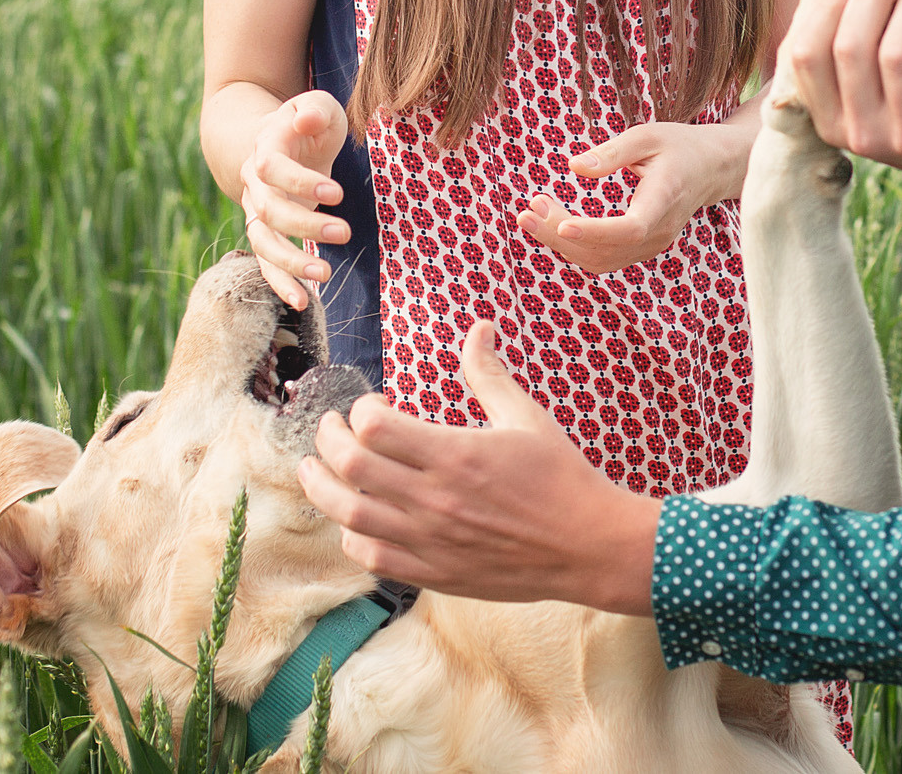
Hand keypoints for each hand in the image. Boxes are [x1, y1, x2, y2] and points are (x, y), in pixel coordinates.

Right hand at [239, 91, 350, 309]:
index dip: (300, 182)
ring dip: (290, 262)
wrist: (277, 137)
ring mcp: (257, 209)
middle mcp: (254, 182)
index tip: (338, 194)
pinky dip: (281, 283)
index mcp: (265, 146)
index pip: (271, 168)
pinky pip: (266, 262)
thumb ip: (314, 110)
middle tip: (344, 233)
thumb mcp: (317, 105)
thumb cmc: (307, 121)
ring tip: (324, 275)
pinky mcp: (268, 231)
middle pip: (268, 210)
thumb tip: (304, 121)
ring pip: (262, 241)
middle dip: (305, 225)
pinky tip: (303, 302)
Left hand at [296, 322, 660, 613]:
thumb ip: (490, 374)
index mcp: (456, 454)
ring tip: (313, 471)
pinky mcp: (435, 573)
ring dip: (321, 489)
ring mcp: (431, 541)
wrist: (588, 546)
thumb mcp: (527, 417)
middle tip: (327, 429)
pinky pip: (373, 558)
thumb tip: (479, 328)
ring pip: (350, 516)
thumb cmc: (561, 476)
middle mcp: (436, 499)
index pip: (375, 426)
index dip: (362, 410)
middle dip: (326, 441)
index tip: (369, 405)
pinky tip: (353, 522)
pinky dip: (352, 537)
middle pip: (352, 467)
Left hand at [516, 118, 755, 273]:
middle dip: (560, 234)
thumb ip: (612, 152)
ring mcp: (652, 244)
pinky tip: (551, 225)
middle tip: (530, 209)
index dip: (595, 231)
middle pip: (606, 248)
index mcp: (664, 199)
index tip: (562, 224)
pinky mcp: (641, 248)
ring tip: (532, 213)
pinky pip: (603, 258)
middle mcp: (660, 230)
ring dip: (561, 243)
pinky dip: (573, 246)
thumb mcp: (647, 136)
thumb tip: (575, 166)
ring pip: (600, 259)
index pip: (631, 227)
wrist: (711, 169)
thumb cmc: (678, 146)